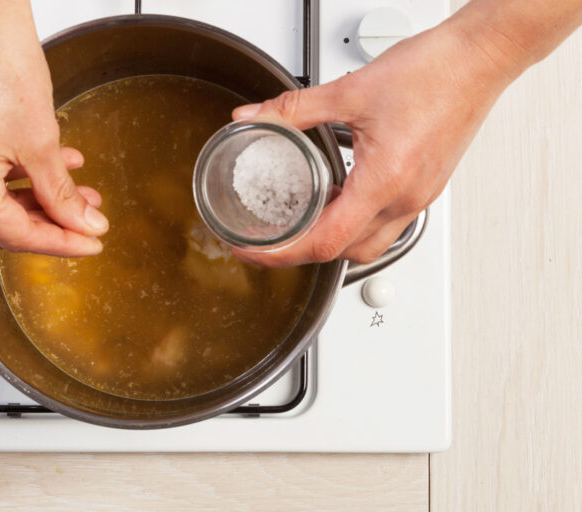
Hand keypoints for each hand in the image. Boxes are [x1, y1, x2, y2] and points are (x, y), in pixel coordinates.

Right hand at [0, 1, 107, 256]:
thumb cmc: (0, 61)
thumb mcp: (42, 142)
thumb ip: (63, 194)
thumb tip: (84, 225)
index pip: (14, 235)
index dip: (59, 243)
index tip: (90, 243)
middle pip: (1, 226)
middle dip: (51, 226)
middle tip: (87, 224)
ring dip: (41, 202)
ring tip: (81, 195)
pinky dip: (21, 179)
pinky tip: (55, 169)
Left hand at [230, 16, 519, 266]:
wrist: (479, 59)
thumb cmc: (432, 72)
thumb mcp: (348, 91)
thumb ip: (293, 109)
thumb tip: (254, 118)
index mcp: (385, 182)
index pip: (324, 242)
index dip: (281, 254)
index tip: (254, 251)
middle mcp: (405, 199)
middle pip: (345, 253)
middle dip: (302, 253)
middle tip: (268, 240)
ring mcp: (419, 198)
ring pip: (368, 245)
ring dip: (332, 241)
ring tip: (300, 222)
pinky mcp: (426, 188)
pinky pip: (385, 223)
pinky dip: (355, 222)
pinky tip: (337, 197)